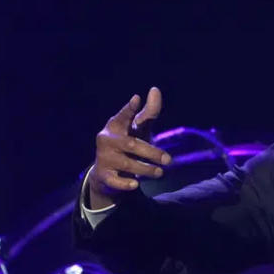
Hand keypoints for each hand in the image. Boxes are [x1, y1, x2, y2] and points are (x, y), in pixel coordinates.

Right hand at [88, 87, 171, 208]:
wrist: (108, 174)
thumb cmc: (128, 144)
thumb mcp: (138, 128)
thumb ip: (149, 112)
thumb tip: (155, 89)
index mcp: (116, 125)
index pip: (124, 115)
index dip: (130, 109)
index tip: (136, 99)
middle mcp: (108, 139)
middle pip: (132, 145)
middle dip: (152, 152)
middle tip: (169, 160)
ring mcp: (104, 157)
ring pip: (127, 164)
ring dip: (146, 169)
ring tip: (160, 172)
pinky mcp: (104, 175)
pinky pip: (114, 181)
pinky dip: (125, 183)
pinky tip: (135, 184)